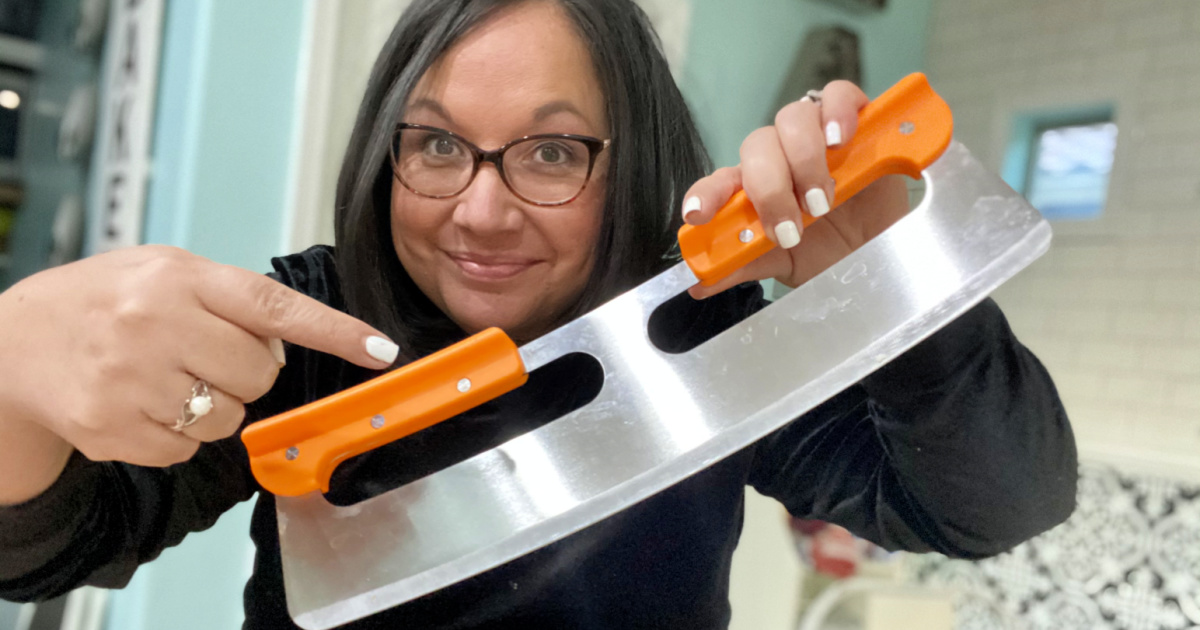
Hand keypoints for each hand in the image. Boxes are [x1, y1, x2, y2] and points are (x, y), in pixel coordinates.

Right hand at [0, 246, 397, 473]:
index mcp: (178, 277)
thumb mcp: (163, 271)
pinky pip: (187, 449)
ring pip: (228, 417)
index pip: (275, 307)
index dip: (336, 331)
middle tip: (202, 357)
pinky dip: (176, 436)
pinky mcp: (113, 428)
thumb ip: (229, 297)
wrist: (15, 344)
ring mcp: (131, 380)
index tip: (381, 350)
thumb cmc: (103, 302)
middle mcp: (155, 324)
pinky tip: (142, 404)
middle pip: (261, 374)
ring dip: (212, 407)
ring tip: (165, 378)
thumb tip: (289, 342)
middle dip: (245, 374)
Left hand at [682, 80, 911, 298]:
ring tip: (824, 200)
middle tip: (792, 227)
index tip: (698, 215)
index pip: (720, 180)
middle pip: (758, 146)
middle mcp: (779, 156)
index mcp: (754, 187)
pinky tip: (839, 140)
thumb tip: (699, 284)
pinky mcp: (855, 120)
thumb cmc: (830, 251)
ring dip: (804, 159)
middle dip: (770, 188)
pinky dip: (837, 111)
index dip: (706, 192)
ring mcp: (815, 135)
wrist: (884, 248)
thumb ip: (744, 266)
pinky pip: (838, 94)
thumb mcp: (785, 264)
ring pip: (792, 118)